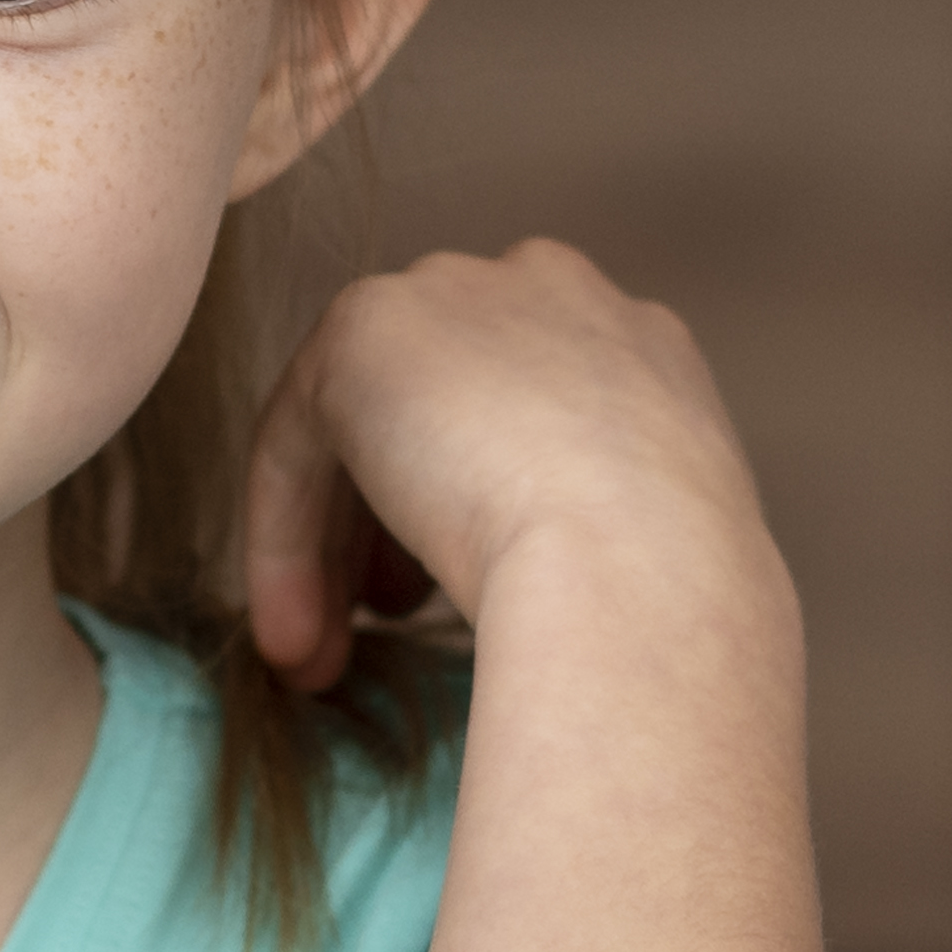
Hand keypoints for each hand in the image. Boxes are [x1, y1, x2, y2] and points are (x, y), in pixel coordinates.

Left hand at [234, 240, 783, 682]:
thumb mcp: (646, 543)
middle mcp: (550, 291)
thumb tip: (503, 571)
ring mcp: (457, 295)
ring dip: (329, 550)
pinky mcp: (367, 330)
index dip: (472, 512)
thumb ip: (578, 521)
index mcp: (639, 345)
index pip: (520, 412)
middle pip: (432, 407)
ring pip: (357, 427)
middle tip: (377, 629)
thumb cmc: (666, 603)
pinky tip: (297, 642)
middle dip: (390, 527)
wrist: (644, 573)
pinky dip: (285, 545)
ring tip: (327, 661)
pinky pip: (297, 442)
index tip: (440, 608)